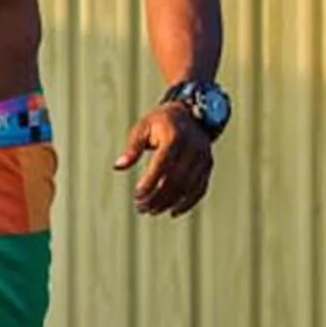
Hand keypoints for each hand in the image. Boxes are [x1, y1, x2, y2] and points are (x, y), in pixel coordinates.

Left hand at [115, 102, 214, 216]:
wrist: (190, 114)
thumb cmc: (160, 122)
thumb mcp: (143, 128)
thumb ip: (132, 147)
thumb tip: (118, 166)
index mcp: (174, 136)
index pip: (163, 163)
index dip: (150, 181)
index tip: (137, 195)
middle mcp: (192, 148)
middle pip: (175, 179)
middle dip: (158, 197)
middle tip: (141, 208)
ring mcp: (202, 158)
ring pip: (187, 187)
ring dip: (169, 202)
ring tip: (151, 211)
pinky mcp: (207, 166)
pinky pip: (200, 189)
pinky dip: (187, 203)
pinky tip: (172, 212)